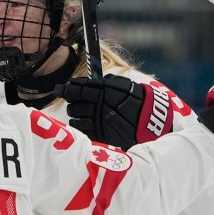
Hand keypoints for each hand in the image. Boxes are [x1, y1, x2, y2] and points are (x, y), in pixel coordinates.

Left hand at [58, 75, 174, 149]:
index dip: (67, 88)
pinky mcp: (100, 134)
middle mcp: (100, 106)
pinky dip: (79, 124)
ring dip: (74, 113)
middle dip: (72, 102)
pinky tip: (83, 122)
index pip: (78, 88)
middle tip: (74, 101)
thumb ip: (106, 83)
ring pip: (75, 116)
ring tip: (80, 112)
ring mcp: (99, 121)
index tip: (61, 88)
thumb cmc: (137, 100)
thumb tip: (89, 81)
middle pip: (74, 103)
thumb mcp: (124, 86)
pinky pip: (81, 128)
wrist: (151, 120)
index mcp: (104, 91)